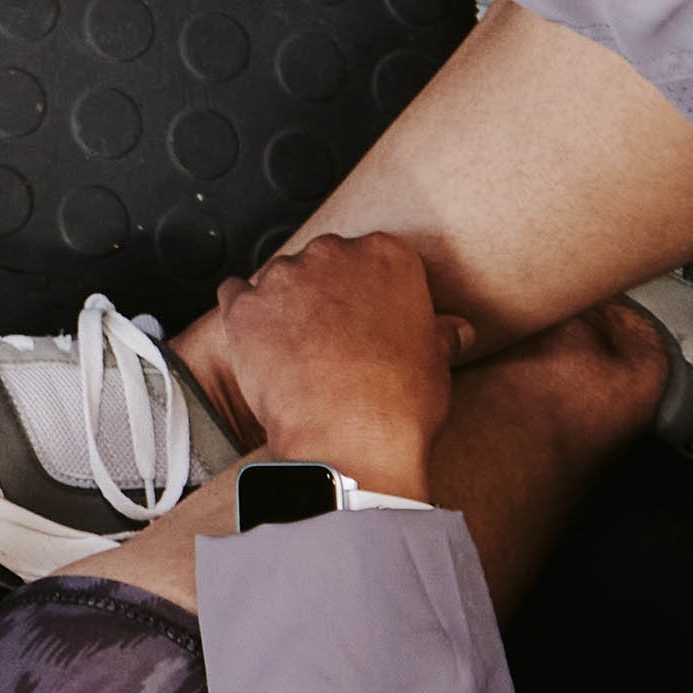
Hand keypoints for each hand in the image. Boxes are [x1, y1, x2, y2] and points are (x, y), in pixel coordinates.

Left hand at [178, 234, 478, 497]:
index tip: (368, 318)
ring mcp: (285, 277)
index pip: (375, 259)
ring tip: (299, 354)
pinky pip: (236, 296)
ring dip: (287, 306)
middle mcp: (333, 253)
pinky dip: (245, 315)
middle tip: (334, 340)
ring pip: (281, 280)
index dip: (371, 294)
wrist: (349, 438)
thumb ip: (440, 334)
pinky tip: (259, 344)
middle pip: (325, 263)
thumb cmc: (398, 402)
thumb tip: (456, 331)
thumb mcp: (436, 362)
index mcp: (386, 255)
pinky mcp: (246, 307)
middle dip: (326, 294)